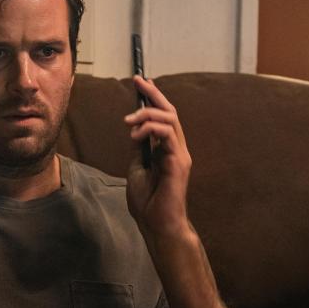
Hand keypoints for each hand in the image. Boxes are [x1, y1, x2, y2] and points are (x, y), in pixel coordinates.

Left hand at [124, 76, 192, 239]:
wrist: (157, 225)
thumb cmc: (148, 202)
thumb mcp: (137, 167)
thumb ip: (139, 148)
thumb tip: (134, 130)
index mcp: (168, 150)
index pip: (164, 117)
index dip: (154, 98)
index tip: (141, 82)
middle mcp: (177, 149)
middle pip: (170, 112)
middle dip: (153, 95)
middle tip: (138, 83)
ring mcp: (180, 155)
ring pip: (170, 120)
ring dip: (146, 115)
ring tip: (128, 122)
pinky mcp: (178, 163)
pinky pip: (168, 136)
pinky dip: (151, 129)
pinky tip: (136, 135)